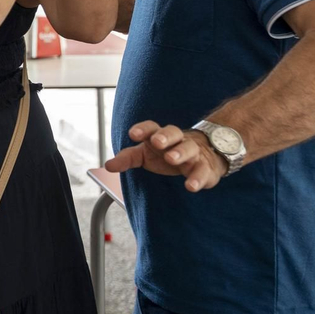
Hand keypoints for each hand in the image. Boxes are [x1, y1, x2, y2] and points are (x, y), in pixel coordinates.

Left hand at [105, 121, 228, 192]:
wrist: (204, 156)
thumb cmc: (167, 153)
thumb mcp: (145, 154)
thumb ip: (127, 158)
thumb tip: (108, 165)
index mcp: (160, 136)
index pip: (151, 127)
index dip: (142, 129)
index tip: (133, 134)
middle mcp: (177, 141)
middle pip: (173, 132)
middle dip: (164, 136)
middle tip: (156, 142)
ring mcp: (194, 153)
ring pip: (189, 148)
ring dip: (180, 152)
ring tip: (171, 158)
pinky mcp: (206, 168)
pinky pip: (203, 171)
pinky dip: (198, 178)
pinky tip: (190, 186)